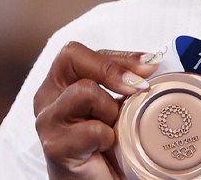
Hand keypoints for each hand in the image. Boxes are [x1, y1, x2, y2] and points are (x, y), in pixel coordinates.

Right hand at [33, 42, 160, 179]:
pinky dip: (108, 137)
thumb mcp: (116, 106)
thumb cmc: (106, 145)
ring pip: (85, 90)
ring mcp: (47, 121)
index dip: (118, 56)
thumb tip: (153, 61)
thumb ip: (126, 83)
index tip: (151, 64)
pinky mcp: (54, 146)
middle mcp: (46, 98)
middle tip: (139, 86)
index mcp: (59, 83)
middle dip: (112, 68)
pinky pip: (93, 128)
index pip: (80, 52)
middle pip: (71, 56)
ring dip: (109, 108)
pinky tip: (106, 147)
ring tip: (112, 128)